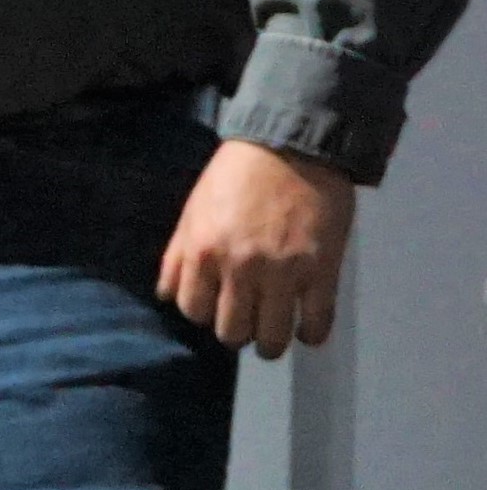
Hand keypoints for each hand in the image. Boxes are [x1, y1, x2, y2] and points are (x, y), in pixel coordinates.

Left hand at [160, 135, 354, 356]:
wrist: (293, 146)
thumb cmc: (237, 176)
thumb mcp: (193, 211)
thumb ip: (177, 256)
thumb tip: (166, 296)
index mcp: (203, 253)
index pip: (194, 311)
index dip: (205, 313)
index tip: (218, 306)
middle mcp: (240, 269)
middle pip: (231, 332)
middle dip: (238, 332)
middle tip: (248, 320)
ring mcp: (283, 273)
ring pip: (271, 338)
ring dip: (271, 342)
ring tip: (275, 332)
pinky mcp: (322, 270)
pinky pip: (316, 323)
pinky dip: (311, 334)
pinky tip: (307, 329)